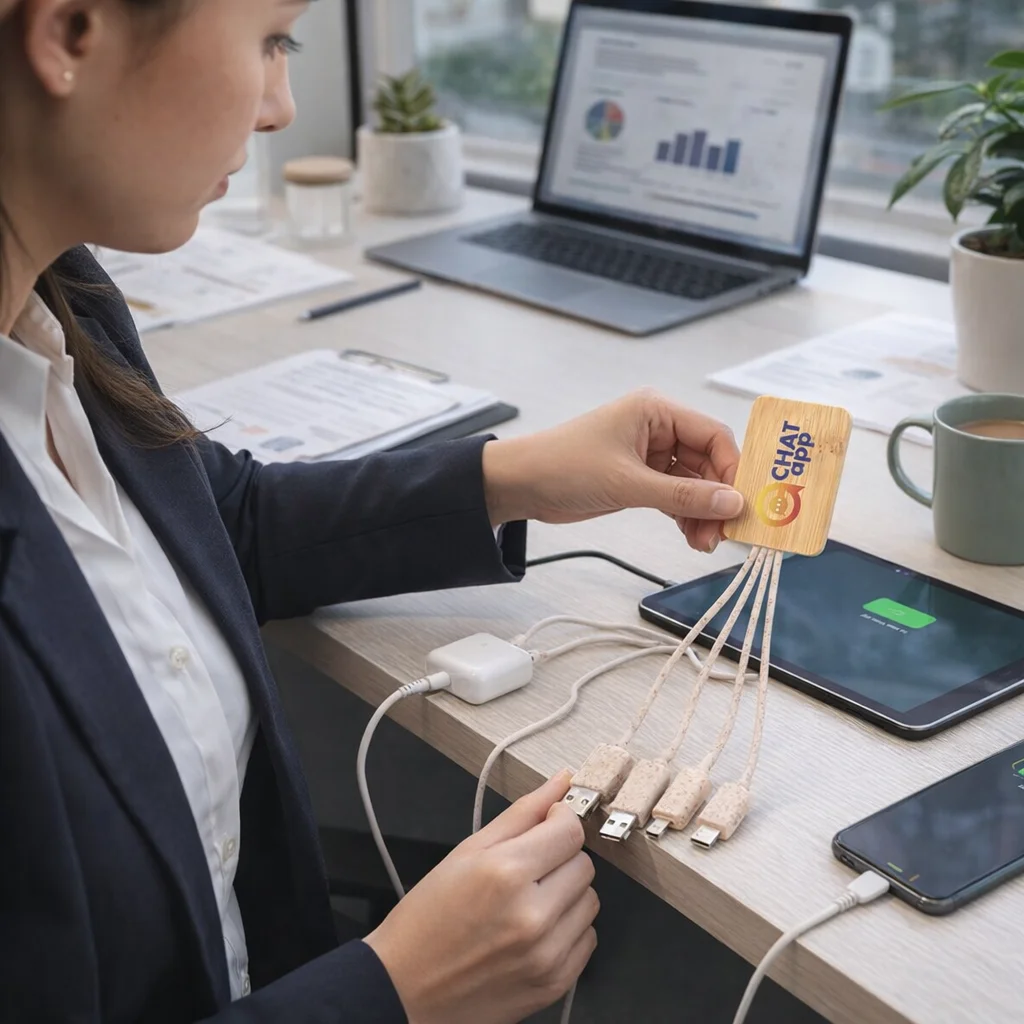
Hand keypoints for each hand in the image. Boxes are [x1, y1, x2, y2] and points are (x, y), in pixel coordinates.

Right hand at [364, 772, 597, 1023]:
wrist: (404, 989)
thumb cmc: (428, 918)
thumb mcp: (466, 852)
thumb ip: (521, 813)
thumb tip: (561, 781)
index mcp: (506, 873)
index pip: (570, 831)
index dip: (560, 820)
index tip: (548, 824)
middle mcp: (533, 915)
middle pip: (584, 865)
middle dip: (560, 858)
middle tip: (527, 869)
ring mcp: (546, 954)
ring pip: (589, 901)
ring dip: (567, 895)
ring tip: (528, 902)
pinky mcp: (554, 983)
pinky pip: (587, 939)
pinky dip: (567, 930)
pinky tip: (534, 930)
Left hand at [482, 388, 742, 551]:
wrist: (520, 484)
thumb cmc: (563, 466)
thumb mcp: (628, 483)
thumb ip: (682, 495)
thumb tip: (731, 503)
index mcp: (656, 410)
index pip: (714, 436)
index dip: (733, 470)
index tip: (741, 504)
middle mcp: (657, 428)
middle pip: (708, 462)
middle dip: (716, 498)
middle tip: (723, 533)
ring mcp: (649, 453)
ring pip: (694, 483)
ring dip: (702, 512)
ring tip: (704, 543)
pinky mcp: (639, 477)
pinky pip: (675, 495)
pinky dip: (685, 515)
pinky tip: (691, 536)